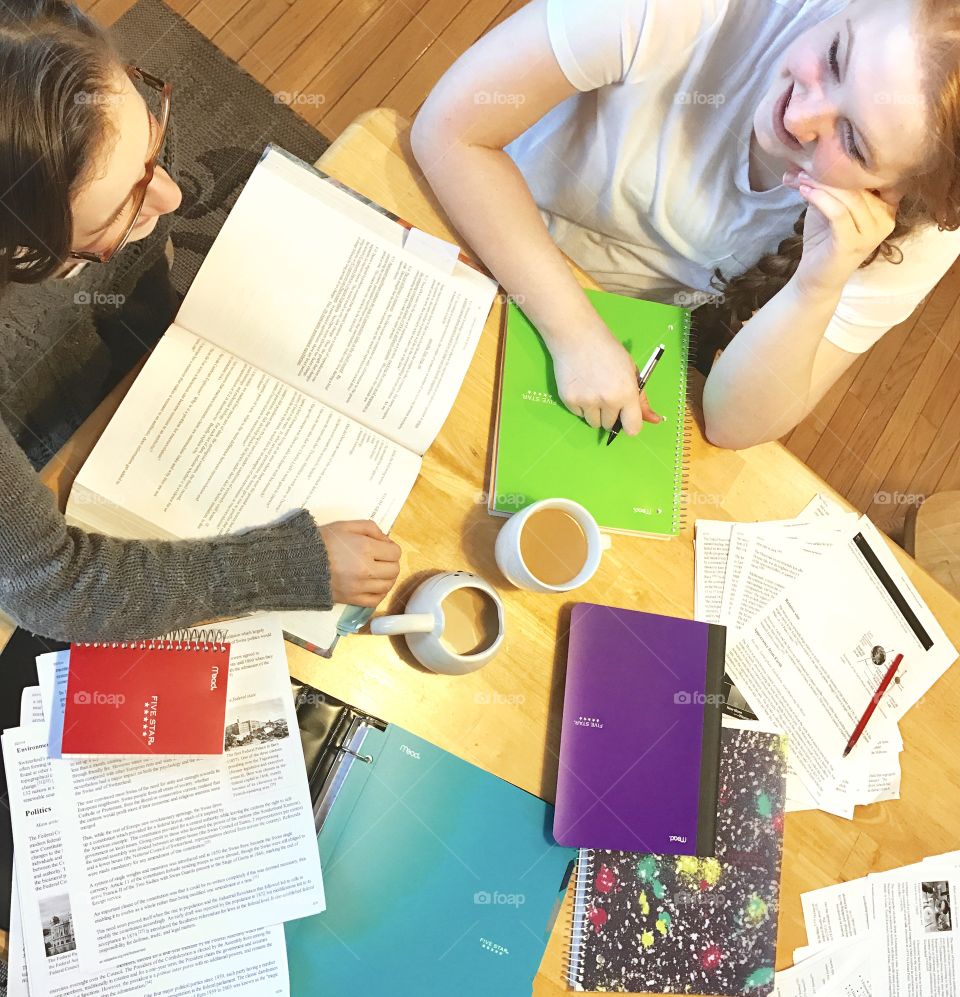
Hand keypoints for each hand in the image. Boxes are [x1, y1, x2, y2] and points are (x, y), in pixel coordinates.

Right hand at [316, 519, 400, 607]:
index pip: (395, 553)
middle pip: (394, 570)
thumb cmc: (322, 541)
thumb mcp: (346, 525)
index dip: (391, 548)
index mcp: (365, 549)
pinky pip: (375, 601)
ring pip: (387, 586)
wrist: (299, 562)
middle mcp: (365, 570)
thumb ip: (370, 528)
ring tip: (377, 571)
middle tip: (380, 558)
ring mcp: (359, 587)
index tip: (382, 547)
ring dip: (386, 578)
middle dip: (390, 562)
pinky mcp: (351, 599)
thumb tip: (386, 540)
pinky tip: (373, 586)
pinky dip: (379, 594)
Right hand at [551, 326, 661, 433]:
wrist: (578, 337)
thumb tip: (654, 420)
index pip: (632, 429)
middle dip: (609, 415)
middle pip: (609, 426)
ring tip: (592, 390)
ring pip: (593, 423)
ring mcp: (586, 402)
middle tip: (606, 394)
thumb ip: (641, 399)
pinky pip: (578, 414)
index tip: (626, 419)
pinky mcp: (569, 400)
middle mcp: (607, 401)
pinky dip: (580, 405)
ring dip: (594, 413)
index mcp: (627, 393)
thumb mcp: (631, 372)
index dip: (630, 425)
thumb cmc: (608, 351)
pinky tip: (581, 386)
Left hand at [784, 169, 900, 295]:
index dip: (851, 164)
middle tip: (804, 167)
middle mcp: (886, 219)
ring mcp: (871, 233)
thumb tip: (806, 160)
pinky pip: (839, 213)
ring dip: (822, 185)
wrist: (815, 277)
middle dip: (830, 173)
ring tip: (801, 179)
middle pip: (860, 185)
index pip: (876, 176)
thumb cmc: (824, 239)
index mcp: (887, 206)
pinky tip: (805, 192)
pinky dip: (821, 199)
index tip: (823, 154)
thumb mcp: (830, 205)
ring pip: (849, 197)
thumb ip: (829, 184)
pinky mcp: (852, 243)